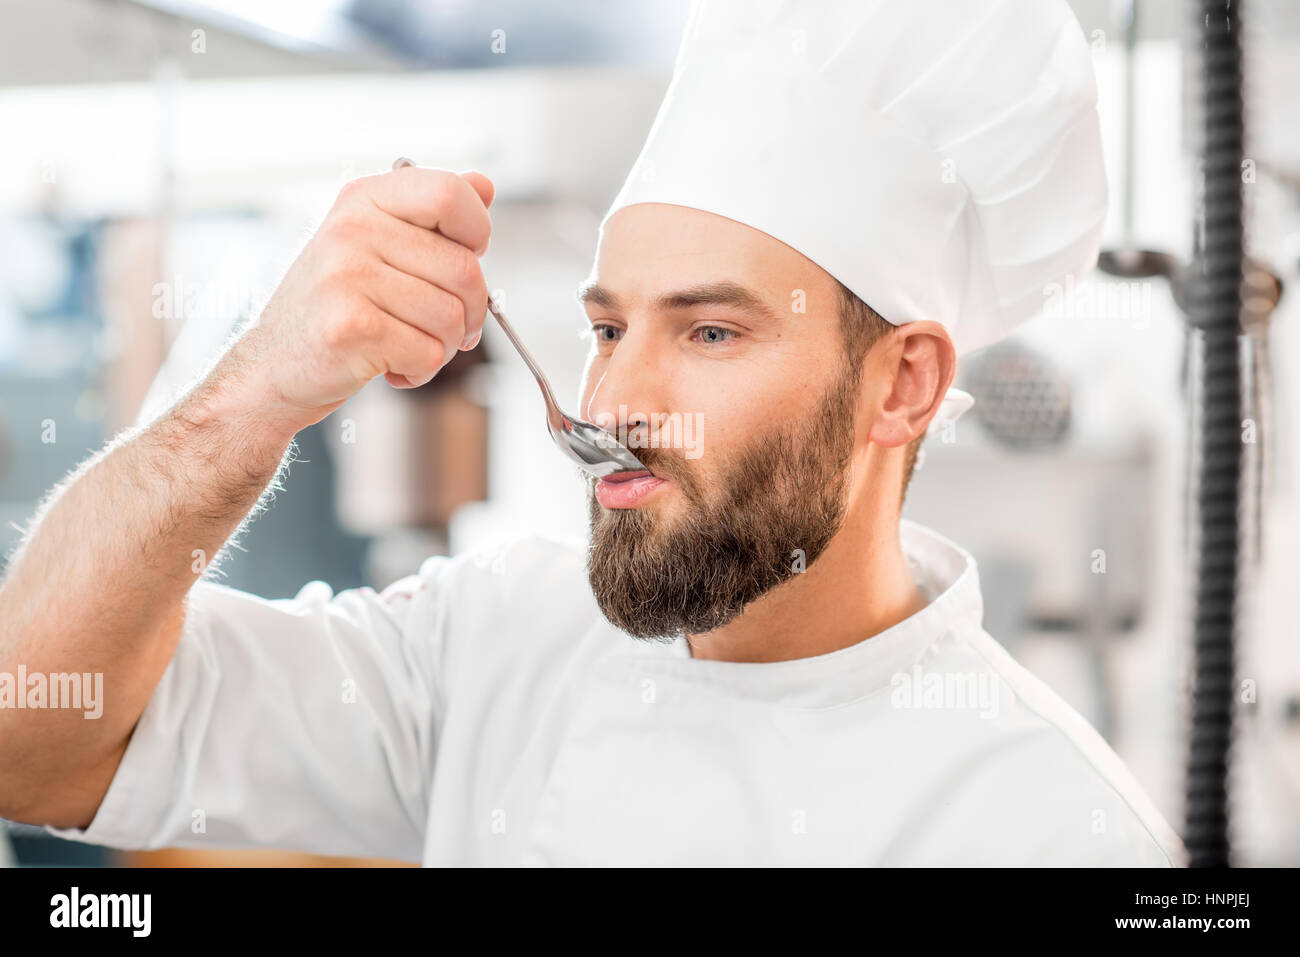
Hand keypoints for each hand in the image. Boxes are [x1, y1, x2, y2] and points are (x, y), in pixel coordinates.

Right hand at [227, 165, 494, 432]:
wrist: (273, 366)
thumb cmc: (332, 309)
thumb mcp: (377, 247)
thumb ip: (432, 216)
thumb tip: (484, 185)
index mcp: (364, 200)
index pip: (451, 194)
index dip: (477, 231)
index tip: (467, 257)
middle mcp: (352, 229)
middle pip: (464, 269)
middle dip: (469, 312)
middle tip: (444, 328)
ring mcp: (347, 276)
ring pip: (451, 318)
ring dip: (443, 347)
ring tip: (408, 347)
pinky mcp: (350, 326)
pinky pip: (428, 354)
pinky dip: (421, 372)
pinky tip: (393, 367)